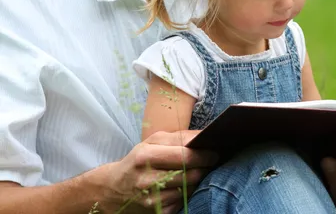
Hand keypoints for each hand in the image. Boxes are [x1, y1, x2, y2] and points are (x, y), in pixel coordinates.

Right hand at [101, 130, 216, 213]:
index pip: (183, 156)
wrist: (115, 189)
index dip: (203, 154)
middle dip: (205, 167)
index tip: (215, 151)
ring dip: (198, 179)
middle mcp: (148, 179)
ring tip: (200, 170)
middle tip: (213, 160)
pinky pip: (183, 201)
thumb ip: (178, 137)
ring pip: (189, 189)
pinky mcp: (158, 213)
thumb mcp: (152, 142)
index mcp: (146, 156)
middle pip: (189, 175)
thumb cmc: (138, 160)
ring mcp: (153, 200)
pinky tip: (186, 184)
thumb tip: (203, 135)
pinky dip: (188, 192)